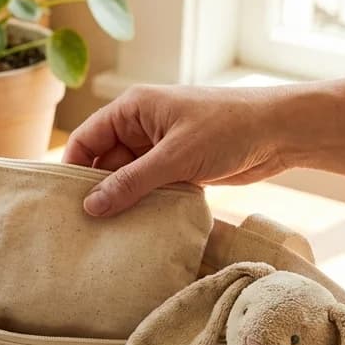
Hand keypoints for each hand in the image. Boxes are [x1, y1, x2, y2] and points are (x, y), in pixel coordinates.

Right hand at [62, 85, 289, 216]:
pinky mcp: (180, 167)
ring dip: (124, 202)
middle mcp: (143, 126)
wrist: (280, 132)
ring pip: (129, 179)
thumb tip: (92, 206)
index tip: (64, 202)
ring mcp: (162, 148)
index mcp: (134, 109)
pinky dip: (146, 205)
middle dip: (99, 191)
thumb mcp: (175, 157)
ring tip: (109, 234)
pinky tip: (138, 229)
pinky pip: (152, 188)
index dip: (73, 168)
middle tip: (86, 228)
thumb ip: (132, 182)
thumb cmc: (229, 128)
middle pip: (106, 162)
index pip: (88, 138)